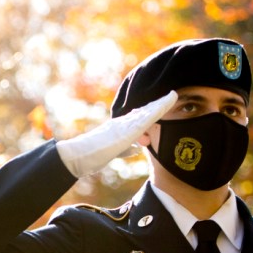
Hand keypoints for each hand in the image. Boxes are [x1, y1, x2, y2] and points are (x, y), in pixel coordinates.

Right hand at [56, 91, 177, 176]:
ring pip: (147, 111)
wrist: (78, 156)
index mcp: (119, 128)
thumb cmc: (91, 157)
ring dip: (161, 103)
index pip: (138, 118)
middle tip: (172, 97)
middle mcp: (123, 122)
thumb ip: (126, 149)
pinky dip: (161, 107)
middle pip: (144, 112)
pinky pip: (149, 116)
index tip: (161, 106)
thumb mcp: (113, 153)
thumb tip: (137, 148)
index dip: (151, 112)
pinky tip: (170, 100)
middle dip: (158, 105)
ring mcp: (125, 124)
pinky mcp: (129, 129)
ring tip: (174, 95)